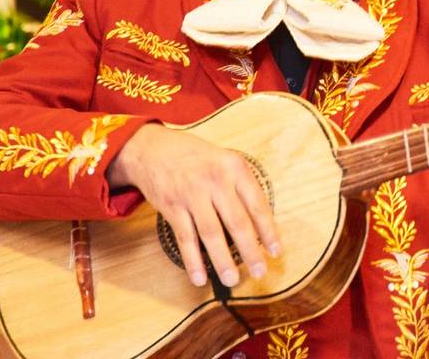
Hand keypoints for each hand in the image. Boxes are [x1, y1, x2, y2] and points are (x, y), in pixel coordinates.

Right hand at [107, 124, 280, 287]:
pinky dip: (193, 260)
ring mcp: (192, 194)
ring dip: (223, 261)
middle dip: (251, 251)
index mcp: (234, 167)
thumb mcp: (224, 160)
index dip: (268, 231)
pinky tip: (200, 278)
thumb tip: (259, 225)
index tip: (275, 251)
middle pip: (237, 222)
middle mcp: (215, 180)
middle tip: (260, 272)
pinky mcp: (172, 206)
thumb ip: (240, 186)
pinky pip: (185, 238)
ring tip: (232, 280)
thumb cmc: (195, 158)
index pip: (257, 204)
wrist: (153, 148)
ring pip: (212, 234)